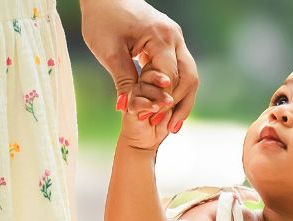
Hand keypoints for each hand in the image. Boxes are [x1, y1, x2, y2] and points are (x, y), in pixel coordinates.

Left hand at [81, 0, 198, 132]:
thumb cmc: (103, 19)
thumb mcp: (109, 52)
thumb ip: (122, 81)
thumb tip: (125, 108)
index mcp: (161, 37)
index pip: (170, 77)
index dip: (162, 101)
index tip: (150, 119)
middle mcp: (175, 37)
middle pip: (189, 78)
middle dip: (179, 105)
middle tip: (168, 129)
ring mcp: (176, 39)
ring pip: (190, 76)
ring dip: (183, 101)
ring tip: (172, 125)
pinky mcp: (172, 43)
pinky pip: (182, 71)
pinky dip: (177, 90)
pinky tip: (169, 108)